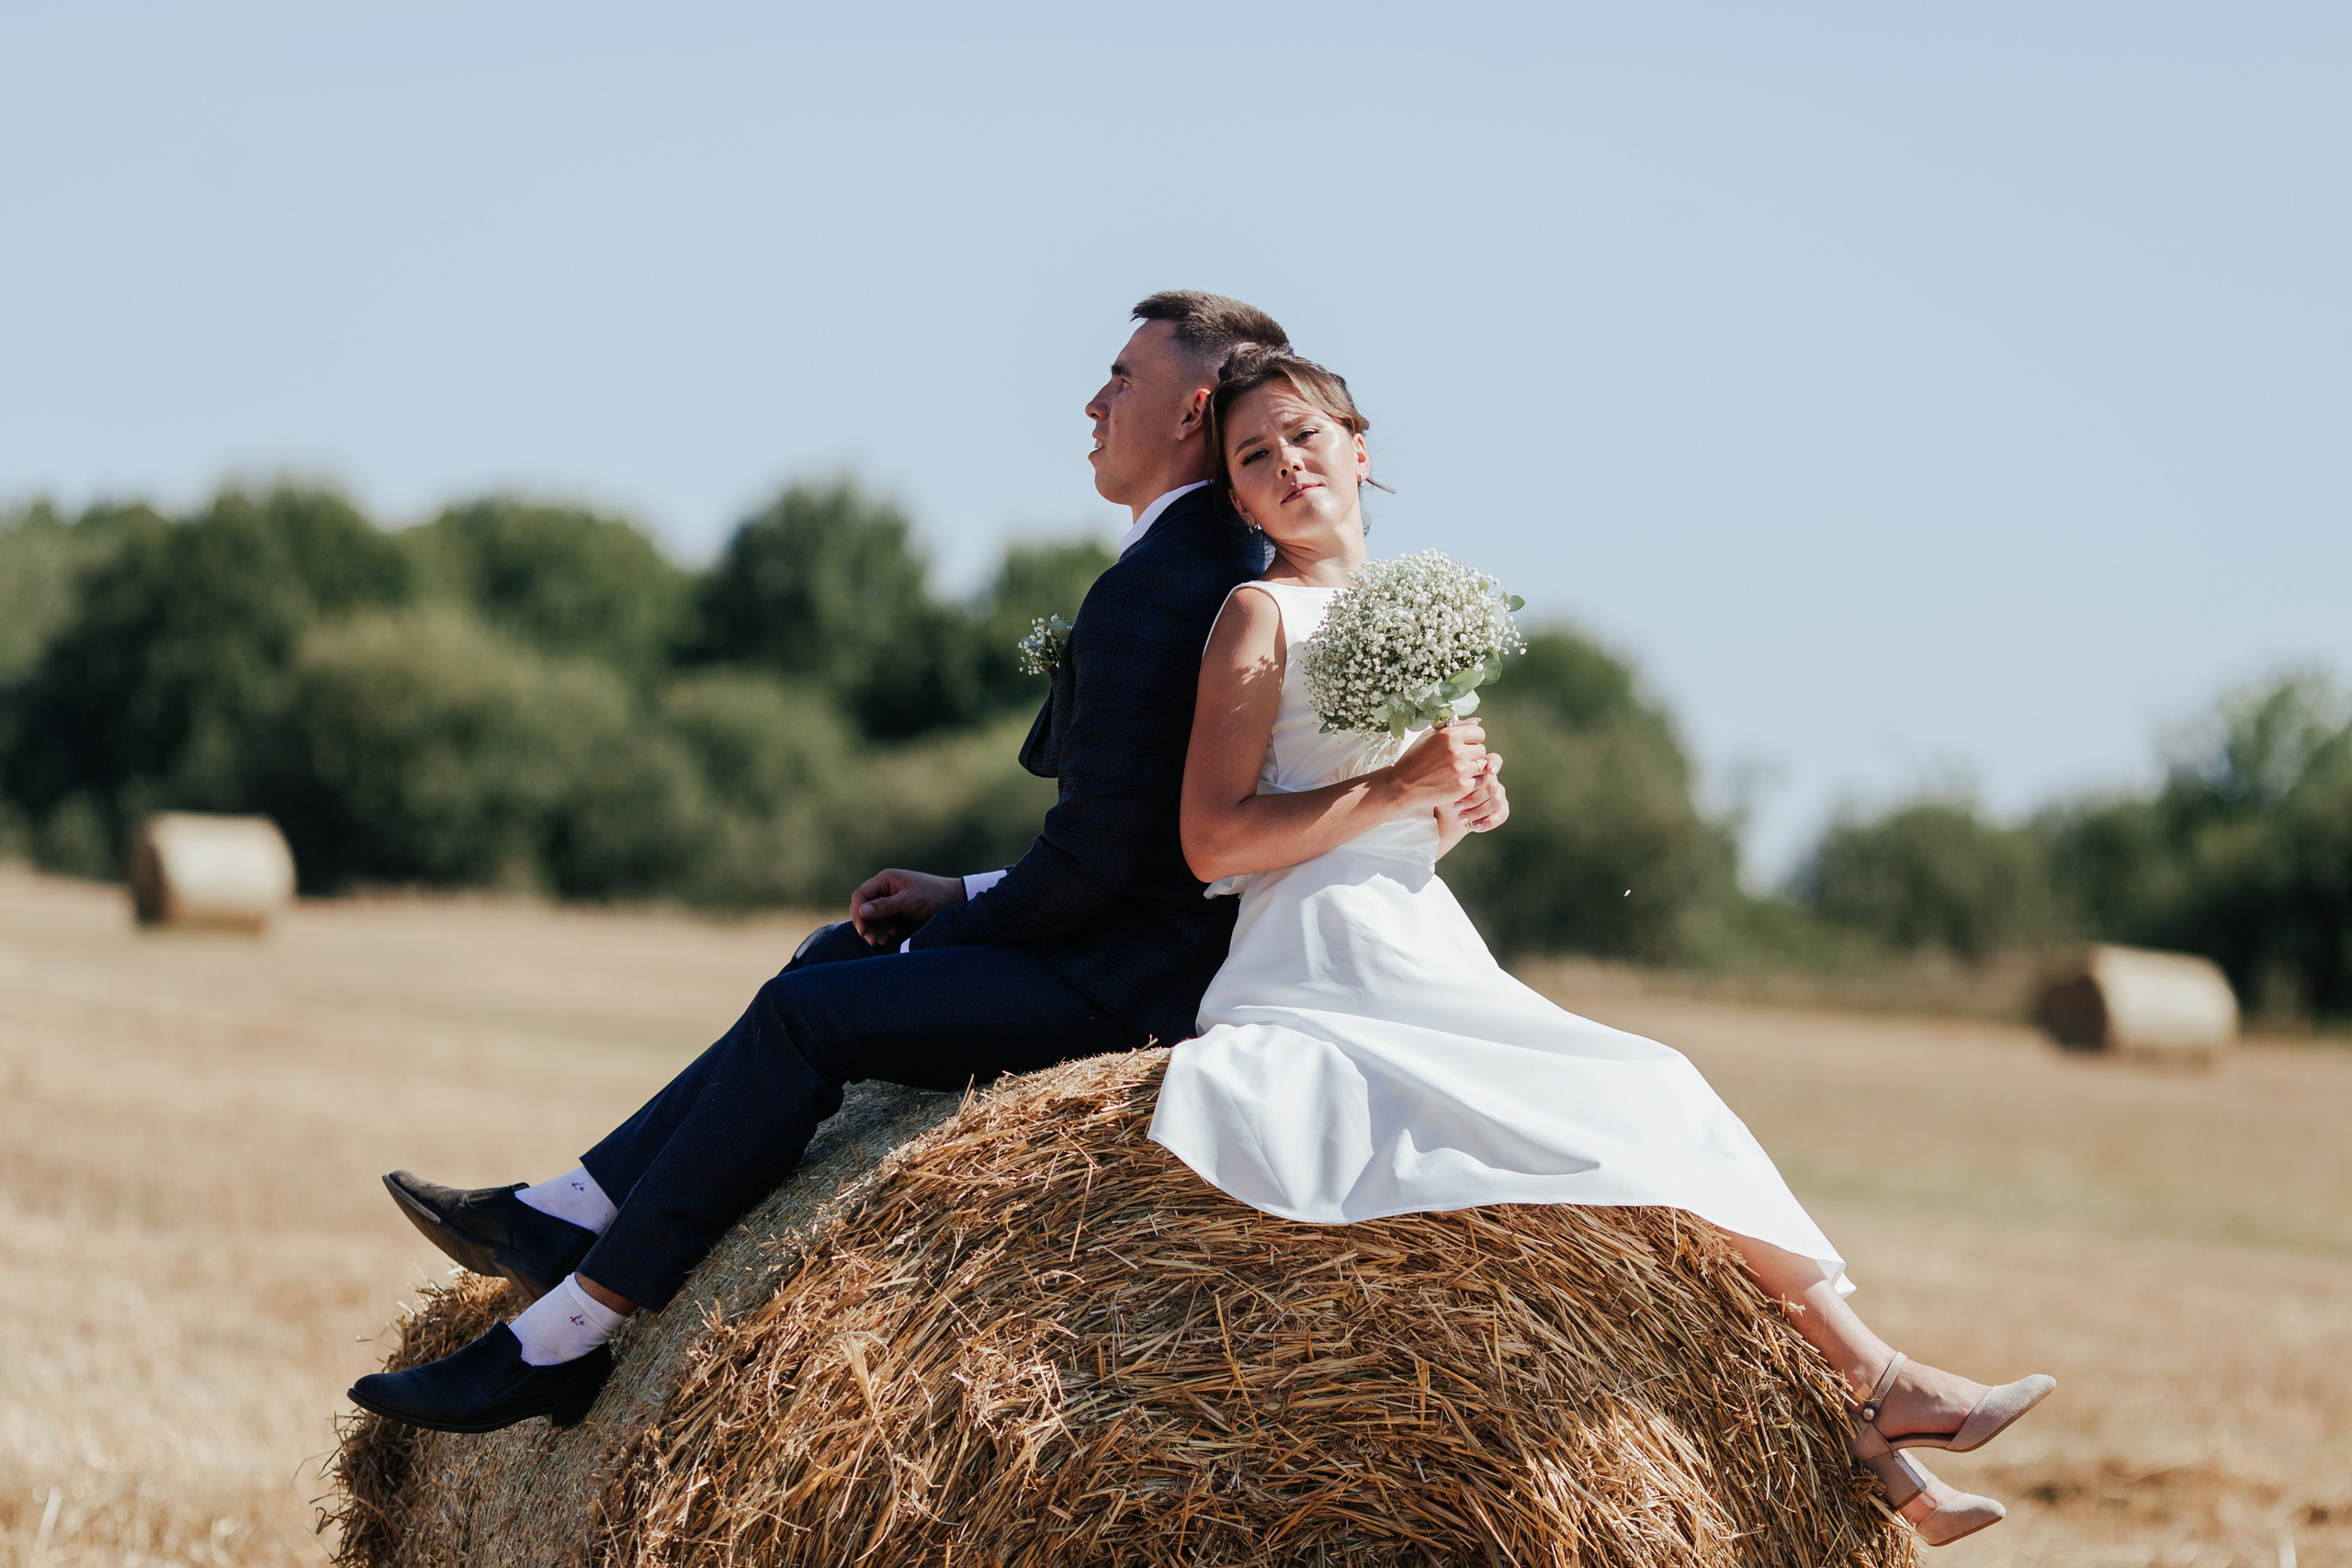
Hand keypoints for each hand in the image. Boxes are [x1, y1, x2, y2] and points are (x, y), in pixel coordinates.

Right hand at [849, 868, 963, 947]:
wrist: (955, 899)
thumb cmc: (933, 896)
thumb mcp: (909, 901)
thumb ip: (885, 906)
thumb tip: (861, 911)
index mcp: (885, 879)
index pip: (860, 895)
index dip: (858, 913)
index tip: (863, 931)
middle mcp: (884, 887)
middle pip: (863, 907)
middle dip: (866, 925)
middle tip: (874, 941)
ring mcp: (890, 897)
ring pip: (871, 916)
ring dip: (874, 929)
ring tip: (883, 941)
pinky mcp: (896, 908)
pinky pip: (882, 920)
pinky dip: (882, 929)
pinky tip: (890, 936)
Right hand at [1390, 721, 1488, 812]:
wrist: (1403, 785)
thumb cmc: (1415, 759)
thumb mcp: (1429, 736)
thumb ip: (1455, 726)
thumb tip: (1478, 721)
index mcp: (1449, 735)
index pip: (1479, 733)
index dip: (1471, 740)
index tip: (1462, 746)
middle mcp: (1457, 751)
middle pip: (1481, 749)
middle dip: (1472, 755)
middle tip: (1456, 761)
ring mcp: (1461, 770)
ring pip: (1482, 766)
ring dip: (1472, 769)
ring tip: (1456, 772)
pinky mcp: (1462, 786)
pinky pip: (1479, 781)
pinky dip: (1470, 783)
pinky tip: (1456, 782)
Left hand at [1452, 754, 1508, 831]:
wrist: (1449, 816)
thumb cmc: (1446, 797)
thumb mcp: (1446, 787)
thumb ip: (1454, 779)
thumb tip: (1457, 775)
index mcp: (1481, 770)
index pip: (1494, 759)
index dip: (1495, 763)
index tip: (1489, 770)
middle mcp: (1493, 781)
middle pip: (1492, 786)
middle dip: (1473, 799)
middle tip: (1456, 807)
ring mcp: (1499, 795)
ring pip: (1496, 801)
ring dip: (1477, 812)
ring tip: (1461, 818)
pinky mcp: (1502, 809)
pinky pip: (1502, 815)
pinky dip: (1488, 822)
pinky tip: (1475, 827)